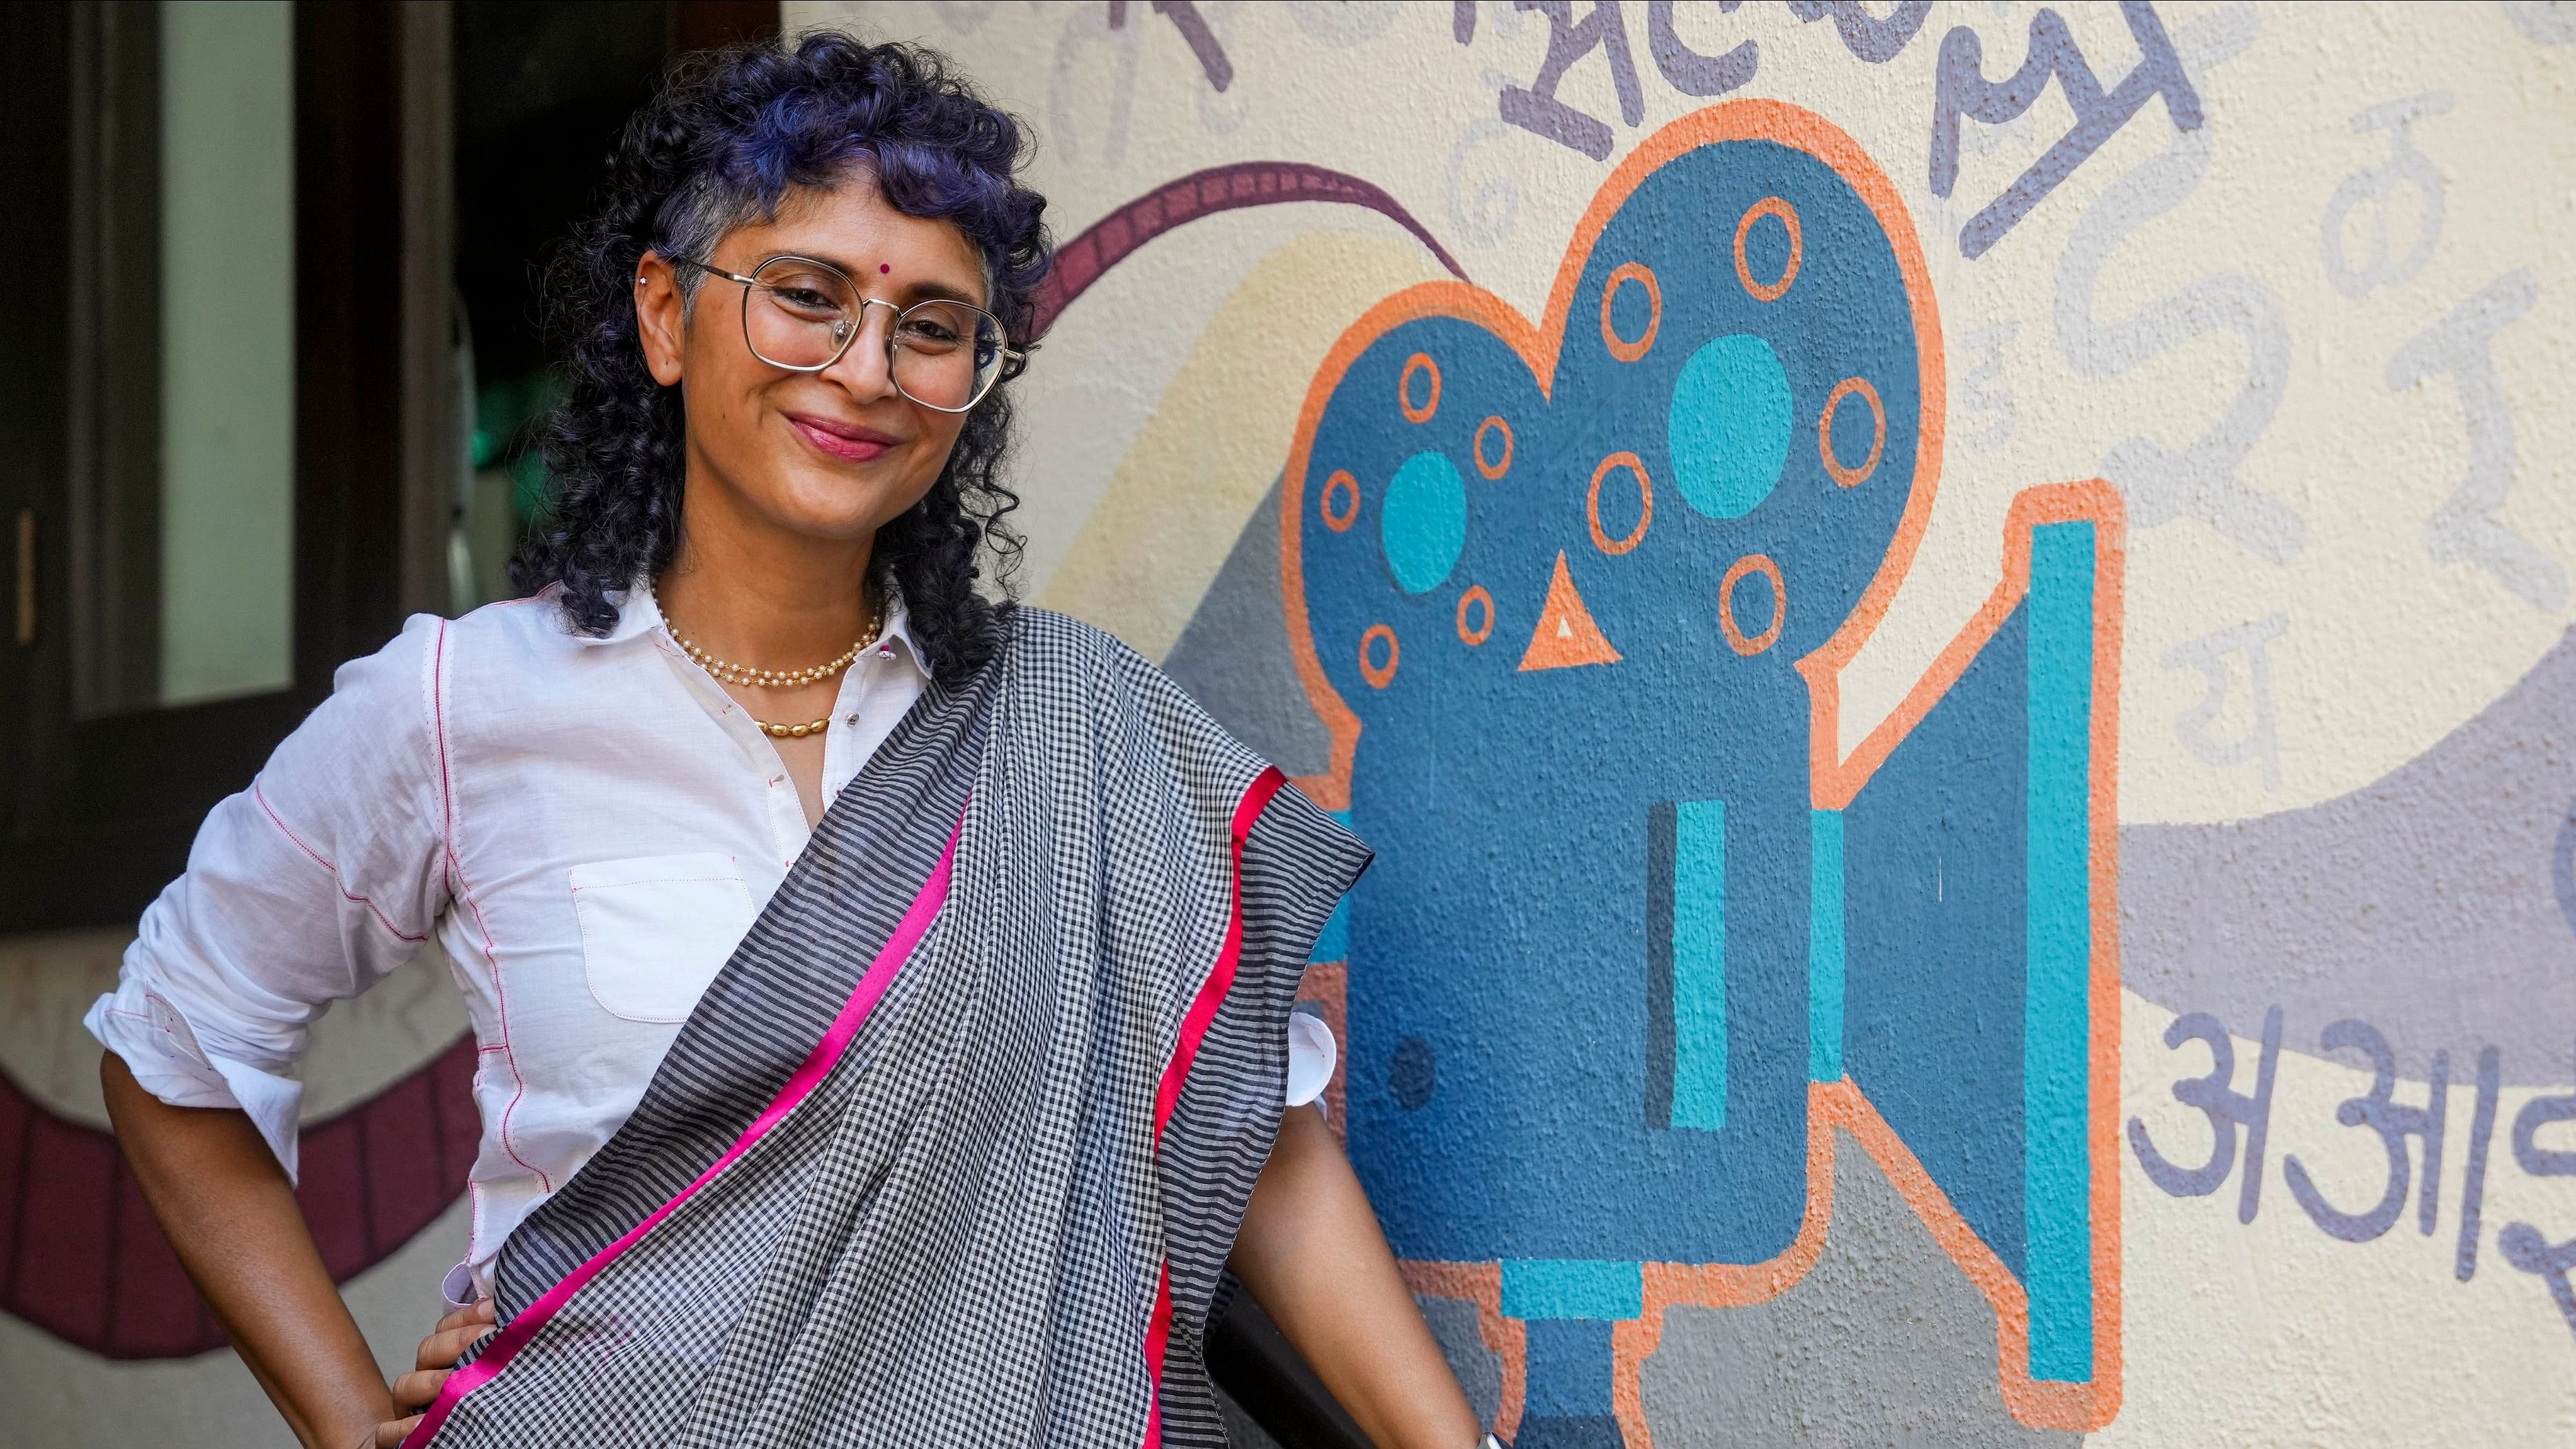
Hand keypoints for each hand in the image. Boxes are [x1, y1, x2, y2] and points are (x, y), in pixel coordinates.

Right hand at [372, 1297, 494, 1446]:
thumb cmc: (481, 1409)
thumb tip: (514, 1318)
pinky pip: (388, 1432)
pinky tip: (424, 1423)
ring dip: (433, 1381)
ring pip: (406, 1385)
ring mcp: (408, 1409)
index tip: (493, 1311)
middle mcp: (424, 1380)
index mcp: (443, 1360)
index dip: (467, 1317)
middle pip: (429, 1350)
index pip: (445, 1328)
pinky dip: (403, 1428)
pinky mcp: (398, 1440)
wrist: (453, 1444)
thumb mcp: (489, 1375)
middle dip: (458, 1341)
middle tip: (488, 1339)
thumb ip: (495, 1350)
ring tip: (457, 1381)